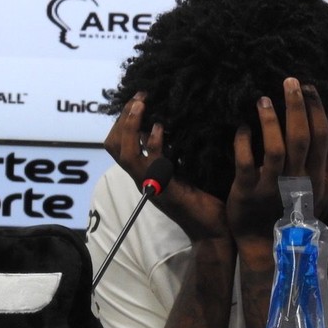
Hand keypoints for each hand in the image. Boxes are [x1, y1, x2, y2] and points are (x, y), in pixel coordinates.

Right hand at [104, 94, 229, 242]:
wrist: (214, 230)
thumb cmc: (204, 201)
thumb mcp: (184, 169)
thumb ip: (172, 152)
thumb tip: (167, 125)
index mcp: (144, 172)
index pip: (117, 143)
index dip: (123, 119)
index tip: (139, 98)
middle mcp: (142, 178)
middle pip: (112, 145)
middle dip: (123, 117)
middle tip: (139, 97)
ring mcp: (150, 184)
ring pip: (124, 152)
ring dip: (130, 125)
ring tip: (141, 104)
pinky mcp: (164, 190)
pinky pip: (149, 163)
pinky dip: (152, 143)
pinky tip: (161, 129)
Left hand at [227, 77, 327, 244]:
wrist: (268, 244)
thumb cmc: (295, 210)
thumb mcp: (322, 185)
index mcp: (315, 175)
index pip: (320, 136)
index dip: (316, 109)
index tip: (309, 87)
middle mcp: (297, 180)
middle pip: (301, 138)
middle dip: (297, 107)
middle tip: (290, 81)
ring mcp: (272, 187)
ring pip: (276, 150)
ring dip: (271, 122)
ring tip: (264, 99)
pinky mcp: (247, 193)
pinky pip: (246, 164)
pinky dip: (244, 143)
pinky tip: (243, 127)